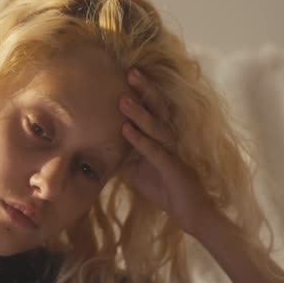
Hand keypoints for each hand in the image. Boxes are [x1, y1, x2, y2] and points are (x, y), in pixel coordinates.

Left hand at [117, 67, 217, 233]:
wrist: (188, 212)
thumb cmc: (162, 186)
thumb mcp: (134, 166)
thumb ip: (119, 151)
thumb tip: (95, 142)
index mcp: (162, 135)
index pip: (153, 107)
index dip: (142, 90)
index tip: (125, 71)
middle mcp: (169, 138)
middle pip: (159, 108)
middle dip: (145, 89)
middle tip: (130, 70)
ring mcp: (173, 152)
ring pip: (157, 127)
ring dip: (140, 113)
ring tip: (122, 99)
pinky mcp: (173, 168)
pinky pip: (156, 152)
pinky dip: (141, 141)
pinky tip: (126, 130)